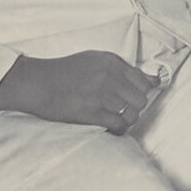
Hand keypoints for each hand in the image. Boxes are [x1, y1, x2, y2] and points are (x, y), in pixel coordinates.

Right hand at [0, 49, 155, 131]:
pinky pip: (118, 125)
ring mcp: (100, 96)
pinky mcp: (90, 113)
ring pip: (132, 114)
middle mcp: (109, 78)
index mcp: (112, 63)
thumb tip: (152, 80)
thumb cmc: (67, 71)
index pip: (144, 82)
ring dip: (128, 120)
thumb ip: (122, 68)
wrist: (38, 83)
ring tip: (119, 119)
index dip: (141, 92)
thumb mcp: (96, 60)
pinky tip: (114, 129)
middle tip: (124, 109)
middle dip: (135, 107)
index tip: (134, 97)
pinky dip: (119, 130)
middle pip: (141, 99)